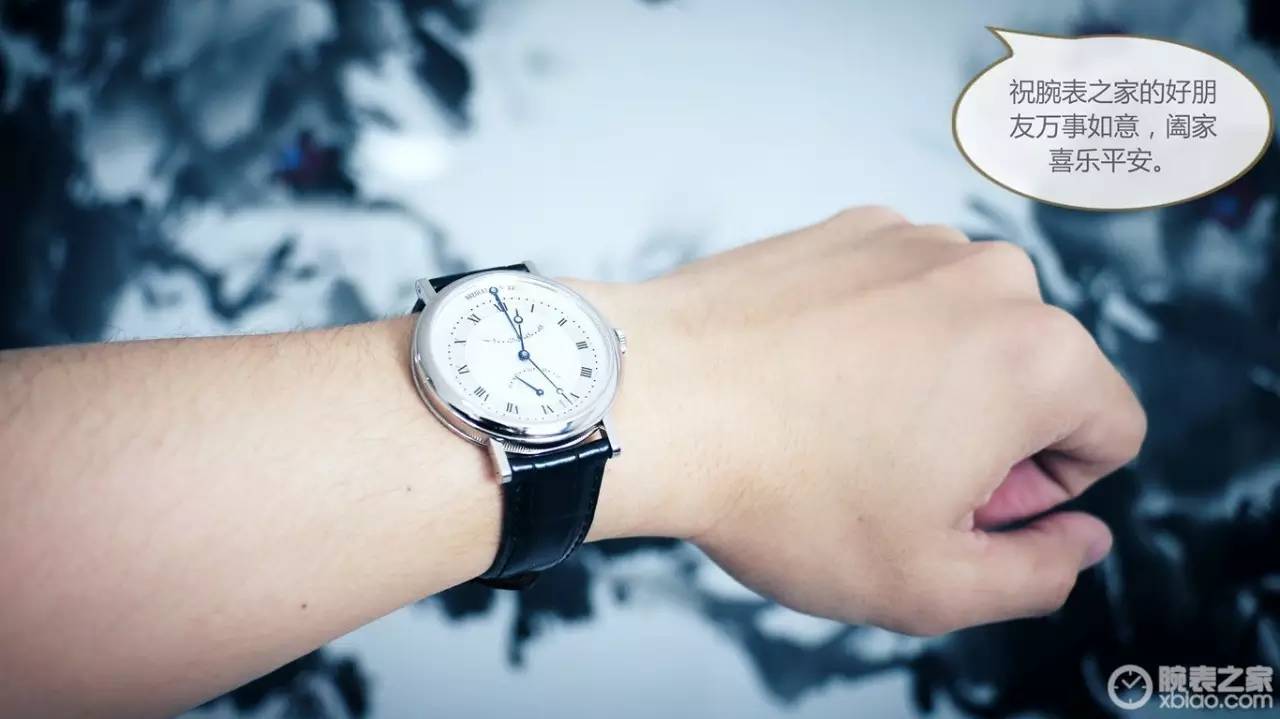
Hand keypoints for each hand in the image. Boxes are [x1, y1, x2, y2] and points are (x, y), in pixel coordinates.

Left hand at [577, 206, 1145, 635]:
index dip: (1046, 491)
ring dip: (928, 381)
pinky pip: (898, 294)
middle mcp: (990, 277)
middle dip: (987, 434)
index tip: (964, 504)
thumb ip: (1037, 574)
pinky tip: (805, 378)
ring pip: (965, 331)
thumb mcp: (929, 584)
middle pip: (1037, 375)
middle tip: (889, 477)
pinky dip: (871, 336)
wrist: (651, 401)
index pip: (1110, 431)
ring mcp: (914, 241)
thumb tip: (1077, 539)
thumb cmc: (780, 491)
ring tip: (837, 427)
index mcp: (1040, 359)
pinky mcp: (848, 229)